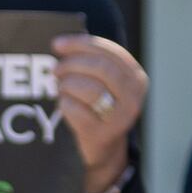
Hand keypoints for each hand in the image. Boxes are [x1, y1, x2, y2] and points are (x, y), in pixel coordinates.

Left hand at [53, 35, 146, 192]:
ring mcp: (120, 118)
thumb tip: (60, 44)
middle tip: (55, 69)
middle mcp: (133, 97)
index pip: (109, 51)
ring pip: (89, 88)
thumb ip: (91, 61)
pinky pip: (75, 109)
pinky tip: (64, 104)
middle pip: (100, 68)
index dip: (81, 44)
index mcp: (136, 78)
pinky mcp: (101, 134)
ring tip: (60, 88)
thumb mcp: (104, 82)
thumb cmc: (98, 106)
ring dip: (67, 85)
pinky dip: (64, 103)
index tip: (57, 44)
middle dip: (72, 64)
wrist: (103, 149)